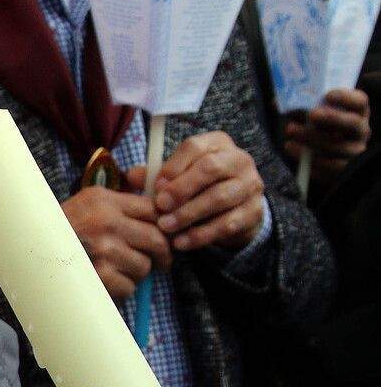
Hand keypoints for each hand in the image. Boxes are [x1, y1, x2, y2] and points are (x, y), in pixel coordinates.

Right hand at [61, 185, 171, 299]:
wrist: (28, 251)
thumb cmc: (60, 229)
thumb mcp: (86, 203)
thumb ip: (119, 203)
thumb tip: (158, 212)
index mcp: (103, 200)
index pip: (152, 209)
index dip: (164, 224)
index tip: (166, 235)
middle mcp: (106, 222)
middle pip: (156, 239)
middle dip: (163, 254)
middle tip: (163, 262)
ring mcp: (103, 250)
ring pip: (144, 266)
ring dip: (136, 273)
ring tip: (119, 270)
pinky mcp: (99, 276)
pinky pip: (129, 286)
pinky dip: (121, 288)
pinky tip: (106, 281)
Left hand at [142, 131, 264, 251]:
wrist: (235, 211)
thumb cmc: (199, 188)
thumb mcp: (178, 177)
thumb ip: (155, 175)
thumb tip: (131, 176)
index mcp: (217, 144)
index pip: (194, 147)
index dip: (173, 166)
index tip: (156, 186)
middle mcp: (238, 160)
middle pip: (210, 169)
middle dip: (181, 189)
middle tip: (160, 206)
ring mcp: (250, 185)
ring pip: (219, 197)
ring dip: (188, 214)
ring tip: (165, 227)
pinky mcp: (254, 212)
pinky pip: (227, 224)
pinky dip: (200, 235)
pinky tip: (180, 242)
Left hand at [284, 88, 370, 180]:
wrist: (323, 154)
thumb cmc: (318, 126)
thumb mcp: (315, 112)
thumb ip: (301, 105)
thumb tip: (276, 102)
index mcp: (357, 112)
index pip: (359, 102)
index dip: (346, 98)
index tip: (328, 95)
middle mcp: (360, 131)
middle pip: (352, 124)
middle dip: (332, 118)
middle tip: (312, 114)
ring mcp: (354, 152)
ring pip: (338, 148)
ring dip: (312, 141)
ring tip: (290, 135)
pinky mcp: (343, 170)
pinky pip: (329, 169)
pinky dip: (310, 161)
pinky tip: (294, 151)